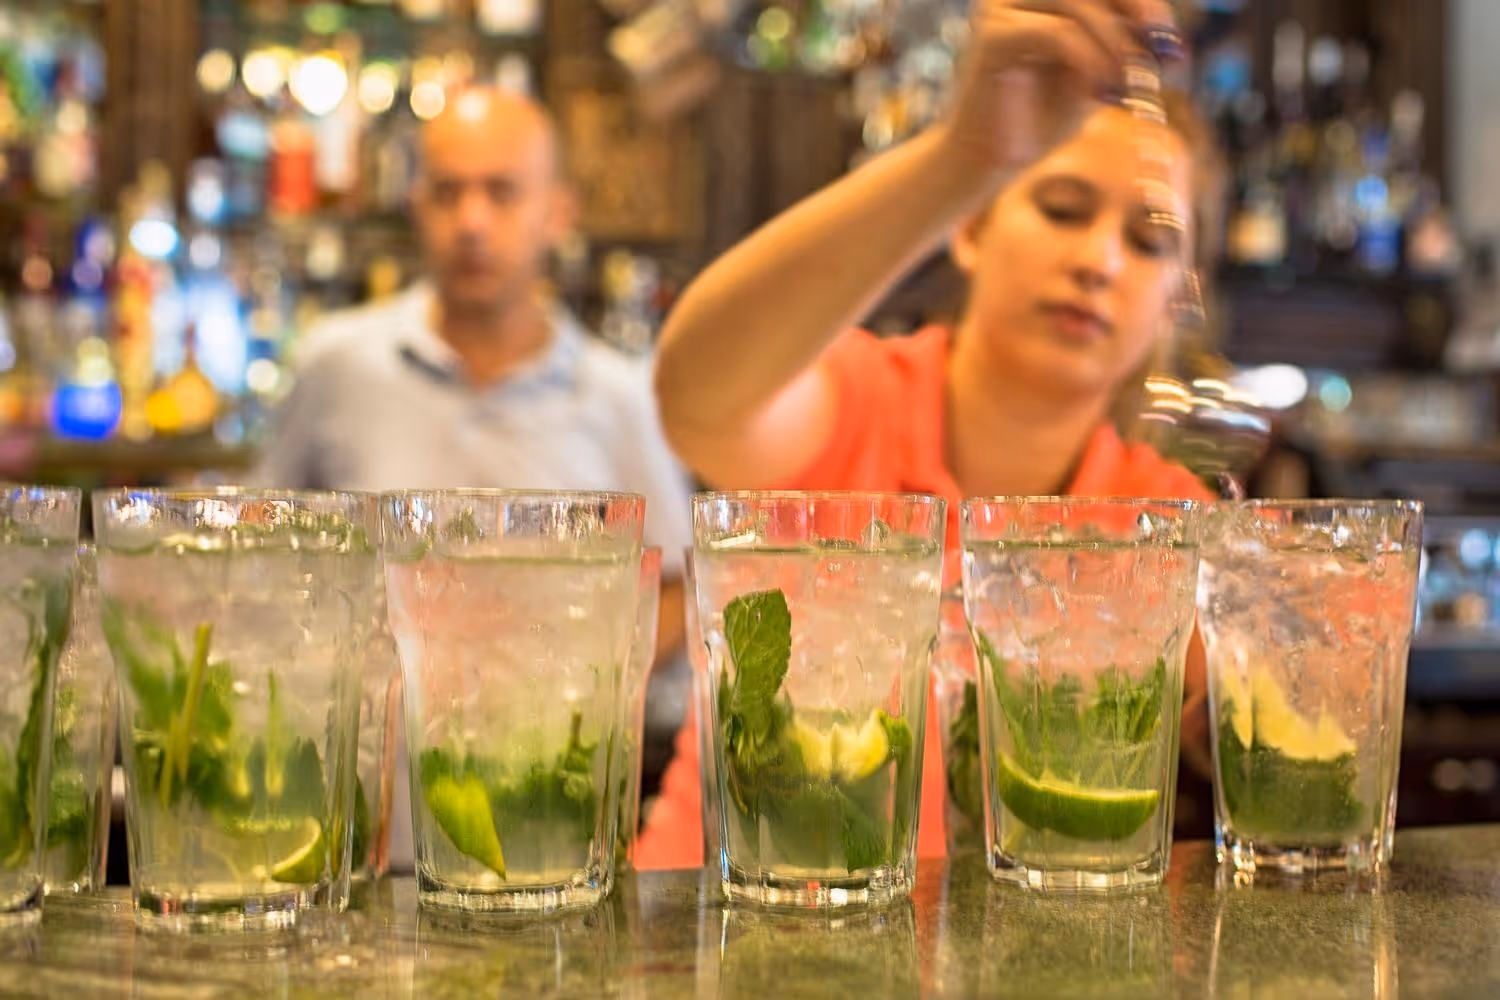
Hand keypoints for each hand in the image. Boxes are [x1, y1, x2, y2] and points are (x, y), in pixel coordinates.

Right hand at [934, 0, 1178, 196]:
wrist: (986, 163)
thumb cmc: (1038, 121)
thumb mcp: (1093, 73)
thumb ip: (1120, 45)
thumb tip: (1165, 34)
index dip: (1143, 5)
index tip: (1173, 47)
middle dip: (1139, 14)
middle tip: (1166, 55)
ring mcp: (1000, 6)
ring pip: (1078, 4)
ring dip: (1115, 44)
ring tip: (1131, 83)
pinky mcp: (993, 34)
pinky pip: (1057, 34)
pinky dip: (1089, 61)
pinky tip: (1102, 93)